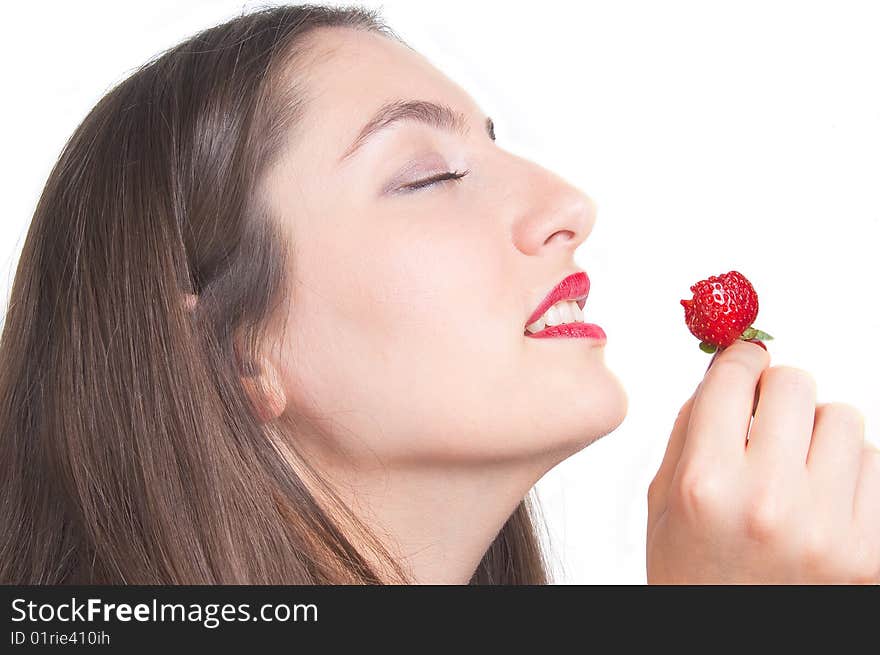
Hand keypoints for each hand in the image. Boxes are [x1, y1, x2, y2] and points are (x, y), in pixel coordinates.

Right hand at [647, 339, 879, 582]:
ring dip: (818, 432)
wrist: (730, 646)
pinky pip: (877, 466)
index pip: (734, 378)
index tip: (745, 359)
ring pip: (844, 419)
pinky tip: (823, 499)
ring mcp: (828, 529)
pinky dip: (850, 471)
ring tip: (798, 467)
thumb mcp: (663, 502)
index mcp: (706, 485)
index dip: (740, 358)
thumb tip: (725, 372)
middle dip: (778, 392)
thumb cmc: (692, 575)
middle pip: (796, 385)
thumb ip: (688, 431)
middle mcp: (769, 502)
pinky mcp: (870, 552)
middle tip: (768, 417)